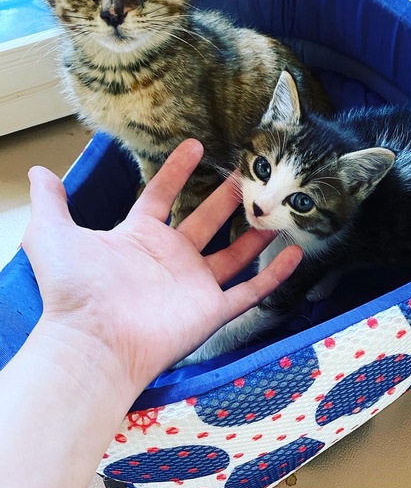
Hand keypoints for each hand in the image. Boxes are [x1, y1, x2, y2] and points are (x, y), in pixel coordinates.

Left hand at [22, 139, 301, 402]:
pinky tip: (295, 254)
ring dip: (256, 234)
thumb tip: (38, 171)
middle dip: (227, 198)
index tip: (197, 146)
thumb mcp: (53, 236)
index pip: (162, 196)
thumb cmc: (75, 290)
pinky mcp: (214, 310)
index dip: (177, 171)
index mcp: (139, 238)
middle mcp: (171, 259)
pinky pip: (251, 291)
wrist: (95, 341)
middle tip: (248, 176)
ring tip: (277, 210)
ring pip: (235, 254)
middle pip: (207, 221)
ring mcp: (195, 285)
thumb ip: (51, 203)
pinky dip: (274, 275)